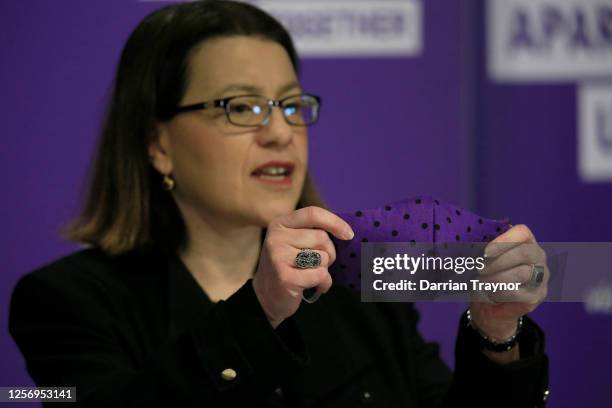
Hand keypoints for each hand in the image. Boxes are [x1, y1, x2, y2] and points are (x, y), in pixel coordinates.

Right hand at [252, 206, 353, 327]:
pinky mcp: (285, 277)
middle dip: (329, 253)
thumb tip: (347, 232)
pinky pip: (320, 275)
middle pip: (322, 238)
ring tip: (311, 275)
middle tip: (317, 264)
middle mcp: (276, 237)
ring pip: (322, 257)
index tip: (349, 234)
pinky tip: (314, 286)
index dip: (334, 222)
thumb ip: (312, 232)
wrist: (266, 296)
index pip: (312, 214)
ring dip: (324, 269)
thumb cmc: (288, 265)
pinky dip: (323, 283)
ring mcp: (278, 257)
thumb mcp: (293, 242)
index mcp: (280, 224)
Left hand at [470, 224, 548, 340]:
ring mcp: (541, 276)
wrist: (490, 304)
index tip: (485, 252)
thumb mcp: (483, 260)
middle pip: (524, 253)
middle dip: (498, 261)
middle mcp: (538, 256)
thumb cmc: (487, 275)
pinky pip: (519, 292)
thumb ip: (483, 250)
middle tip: (479, 269)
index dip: (504, 240)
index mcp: (525, 241)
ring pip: (522, 273)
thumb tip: (473, 246)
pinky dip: (500, 292)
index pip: (522, 232)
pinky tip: (491, 293)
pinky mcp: (538, 295)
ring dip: (497, 278)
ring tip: (482, 282)